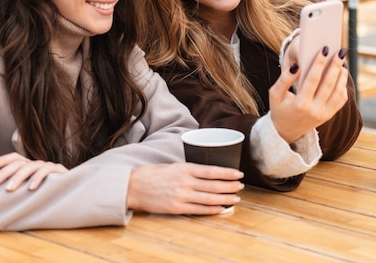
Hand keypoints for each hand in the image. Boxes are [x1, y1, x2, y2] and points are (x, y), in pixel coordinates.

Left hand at [0, 152, 67, 190]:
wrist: (71, 194)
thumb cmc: (45, 195)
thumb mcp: (28, 190)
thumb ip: (17, 189)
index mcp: (29, 166)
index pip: (15, 158)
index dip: (3, 160)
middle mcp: (37, 164)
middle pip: (19, 163)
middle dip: (4, 172)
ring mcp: (48, 166)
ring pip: (30, 167)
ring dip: (18, 177)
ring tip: (9, 189)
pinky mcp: (59, 171)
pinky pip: (47, 171)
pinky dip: (38, 178)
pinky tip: (31, 188)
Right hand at [127, 162, 243, 214]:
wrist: (134, 187)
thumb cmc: (152, 174)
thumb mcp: (173, 165)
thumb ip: (189, 169)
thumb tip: (207, 172)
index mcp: (185, 168)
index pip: (212, 171)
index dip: (227, 173)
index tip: (238, 174)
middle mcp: (185, 182)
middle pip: (214, 185)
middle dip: (230, 186)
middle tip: (241, 186)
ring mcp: (182, 196)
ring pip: (209, 198)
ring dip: (225, 198)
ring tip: (236, 198)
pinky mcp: (177, 208)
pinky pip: (199, 209)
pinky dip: (212, 209)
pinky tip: (221, 208)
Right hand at [270, 46, 348, 142]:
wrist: (286, 130)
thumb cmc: (279, 108)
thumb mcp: (275, 94)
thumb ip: (284, 79)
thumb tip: (297, 66)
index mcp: (300, 104)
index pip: (313, 79)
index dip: (319, 63)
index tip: (324, 50)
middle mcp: (315, 110)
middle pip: (329, 84)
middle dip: (335, 66)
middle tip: (339, 51)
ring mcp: (324, 114)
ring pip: (338, 91)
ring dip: (342, 75)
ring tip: (341, 61)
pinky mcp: (329, 115)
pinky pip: (341, 99)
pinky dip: (343, 85)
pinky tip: (340, 74)